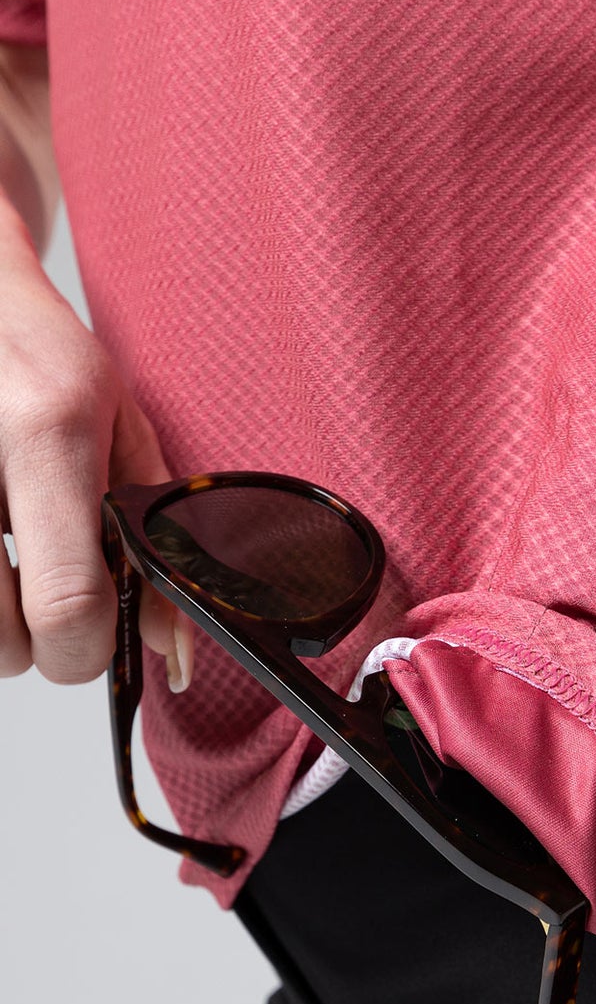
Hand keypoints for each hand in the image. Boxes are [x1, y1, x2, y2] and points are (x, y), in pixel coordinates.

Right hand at [0, 227, 191, 688]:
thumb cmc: (39, 352)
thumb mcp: (120, 428)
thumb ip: (151, 539)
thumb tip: (171, 649)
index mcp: (46, 434)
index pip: (67, 599)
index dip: (85, 651)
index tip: (93, 650)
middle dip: (32, 649)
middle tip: (45, 613)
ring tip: (5, 574)